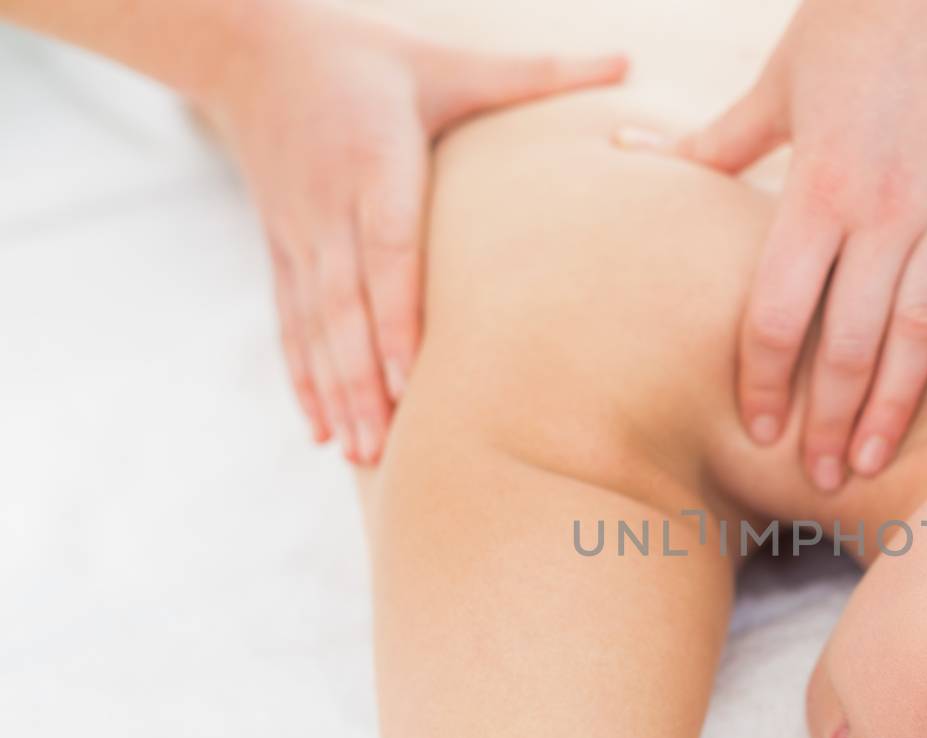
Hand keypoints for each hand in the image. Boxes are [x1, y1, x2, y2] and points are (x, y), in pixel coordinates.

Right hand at [199, 4, 625, 463]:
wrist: (252, 49)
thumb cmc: (371, 59)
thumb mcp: (449, 62)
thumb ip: (536, 72)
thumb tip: (629, 58)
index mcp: (374, 160)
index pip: (384, 247)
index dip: (392, 313)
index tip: (407, 376)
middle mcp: (328, 206)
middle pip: (345, 305)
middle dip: (361, 379)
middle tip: (385, 446)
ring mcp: (298, 235)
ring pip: (315, 327)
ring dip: (334, 393)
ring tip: (358, 455)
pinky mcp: (280, 253)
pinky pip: (290, 325)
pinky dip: (302, 379)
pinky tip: (319, 430)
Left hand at [644, 0, 926, 489]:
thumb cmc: (848, 27)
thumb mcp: (775, 87)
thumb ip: (714, 145)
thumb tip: (629, 157)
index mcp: (819, 186)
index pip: (780, 311)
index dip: (765, 378)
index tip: (759, 429)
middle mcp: (886, 207)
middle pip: (850, 339)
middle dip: (832, 417)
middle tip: (820, 477)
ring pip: (921, 328)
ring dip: (896, 403)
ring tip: (875, 460)